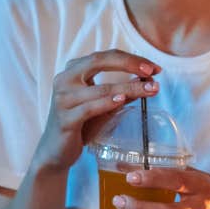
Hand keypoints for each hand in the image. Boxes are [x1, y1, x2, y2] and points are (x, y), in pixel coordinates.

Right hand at [32, 50, 159, 174]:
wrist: (56, 152)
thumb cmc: (81, 126)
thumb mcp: (104, 105)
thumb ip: (122, 92)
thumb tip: (148, 81)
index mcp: (73, 71)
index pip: (104, 56)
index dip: (130, 59)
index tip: (153, 67)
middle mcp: (64, 79)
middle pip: (99, 61)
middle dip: (129, 64)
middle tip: (152, 71)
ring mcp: (63, 99)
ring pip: (100, 88)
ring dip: (128, 88)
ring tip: (150, 89)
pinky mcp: (65, 119)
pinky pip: (90, 108)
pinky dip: (107, 103)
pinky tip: (122, 100)